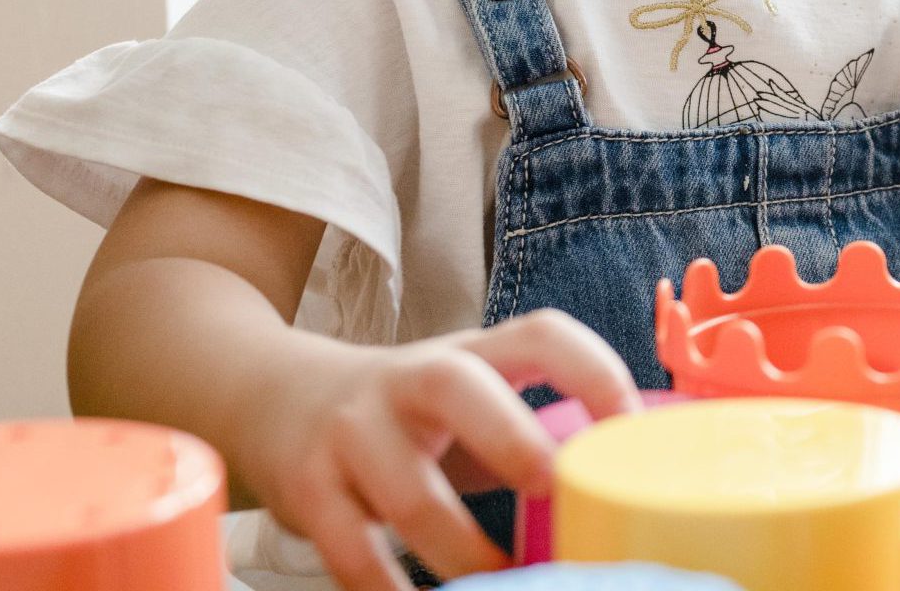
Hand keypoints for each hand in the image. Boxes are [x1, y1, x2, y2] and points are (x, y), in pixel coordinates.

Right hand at [238, 310, 639, 590]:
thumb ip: (533, 429)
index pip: (540, 334)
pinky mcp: (307, 487)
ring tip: (501, 580)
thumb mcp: (468, 398)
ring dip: (461, 549)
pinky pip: (350, 549)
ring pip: (409, 493)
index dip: (592, 370)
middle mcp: (408, 380)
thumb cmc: (406, 412)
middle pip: (461, 387)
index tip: (629, 426)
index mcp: (470, 354)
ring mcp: (352, 430)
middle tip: (555, 489)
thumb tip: (625, 486)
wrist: (270, 397)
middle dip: (513, 440)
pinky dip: (387, 588)